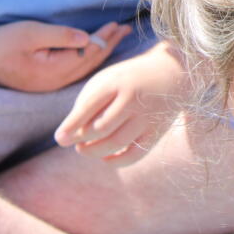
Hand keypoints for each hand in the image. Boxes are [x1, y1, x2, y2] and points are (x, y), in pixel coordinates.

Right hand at [0, 20, 130, 91]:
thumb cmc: (1, 43)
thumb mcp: (31, 33)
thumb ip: (60, 36)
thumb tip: (86, 37)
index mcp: (53, 72)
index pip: (87, 53)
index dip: (104, 38)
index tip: (117, 24)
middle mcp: (55, 83)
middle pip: (89, 63)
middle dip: (108, 45)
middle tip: (125, 30)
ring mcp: (49, 85)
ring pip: (83, 69)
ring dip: (100, 52)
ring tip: (116, 38)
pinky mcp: (44, 82)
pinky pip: (74, 71)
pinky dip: (88, 58)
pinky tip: (94, 51)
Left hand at [55, 41, 187, 165]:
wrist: (174, 72)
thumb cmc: (131, 78)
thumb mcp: (109, 77)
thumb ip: (89, 100)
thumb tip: (72, 133)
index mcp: (117, 82)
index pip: (89, 107)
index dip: (71, 126)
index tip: (60, 138)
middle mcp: (133, 99)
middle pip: (100, 128)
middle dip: (81, 139)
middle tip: (72, 142)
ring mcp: (147, 116)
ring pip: (115, 143)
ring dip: (94, 152)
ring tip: (83, 149)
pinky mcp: (156, 131)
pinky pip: (134, 155)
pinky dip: (116, 162)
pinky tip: (105, 158)